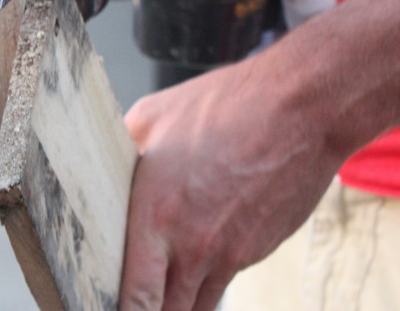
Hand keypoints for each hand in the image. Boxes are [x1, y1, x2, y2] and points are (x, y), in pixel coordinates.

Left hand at [118, 56, 342, 309]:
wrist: (299, 112)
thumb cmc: (225, 107)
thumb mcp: (151, 119)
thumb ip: (121, 155)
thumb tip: (99, 172)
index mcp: (155, 214)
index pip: (134, 296)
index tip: (102, 306)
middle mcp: (191, 245)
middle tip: (134, 299)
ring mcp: (228, 254)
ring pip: (195, 307)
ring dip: (175, 306)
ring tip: (158, 294)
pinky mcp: (254, 252)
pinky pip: (221, 283)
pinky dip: (203, 286)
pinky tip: (191, 269)